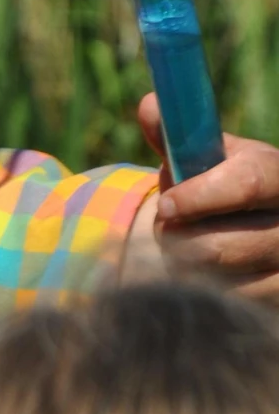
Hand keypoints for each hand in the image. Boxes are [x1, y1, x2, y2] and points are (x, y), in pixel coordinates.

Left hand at [131, 93, 278, 304]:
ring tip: (178, 249)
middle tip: (161, 230)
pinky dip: (204, 292)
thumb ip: (178, 137)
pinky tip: (201, 275)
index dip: (199, 197)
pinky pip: (229, 306)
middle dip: (177, 240)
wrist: (265, 225)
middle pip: (223, 245)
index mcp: (278, 174)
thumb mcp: (212, 156)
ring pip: (221, 281)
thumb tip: (149, 107)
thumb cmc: (227, 183)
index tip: (165, 206)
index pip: (246, 184)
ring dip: (184, 267)